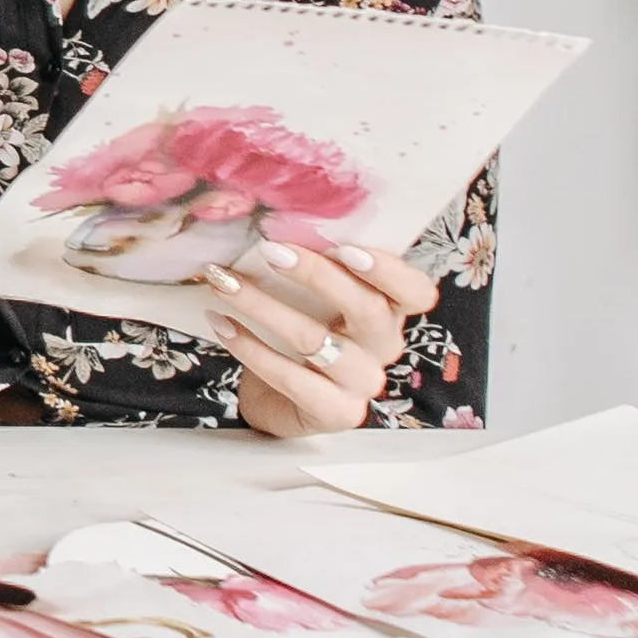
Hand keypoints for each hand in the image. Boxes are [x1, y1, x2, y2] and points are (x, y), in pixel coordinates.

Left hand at [200, 239, 444, 436]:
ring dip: (262, 306)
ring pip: (315, 340)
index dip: (389, 270)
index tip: (344, 246)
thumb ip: (318, 272)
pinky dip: (249, 347)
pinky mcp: (335, 412)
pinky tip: (222, 324)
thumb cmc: (301, 337)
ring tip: (222, 282)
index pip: (416, 291)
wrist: (279, 401)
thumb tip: (277, 224)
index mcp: (390, 313)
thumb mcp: (317, 303)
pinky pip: (289, 377)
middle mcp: (384, 348)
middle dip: (315, 275)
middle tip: (270, 251)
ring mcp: (363, 383)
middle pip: (365, 308)